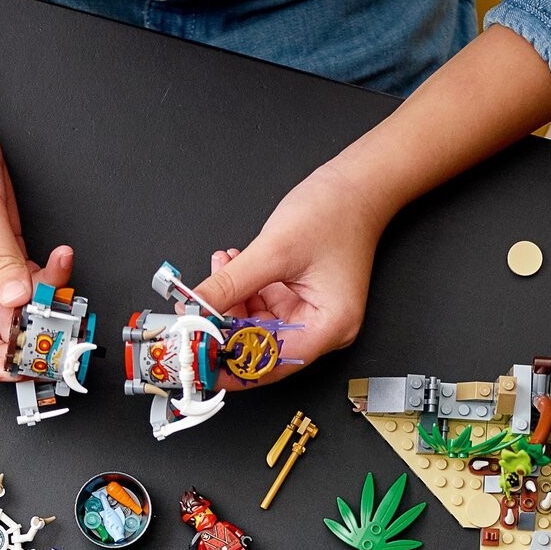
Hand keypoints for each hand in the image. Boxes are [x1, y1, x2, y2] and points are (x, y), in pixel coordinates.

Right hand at [0, 91, 72, 381]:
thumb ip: (0, 258)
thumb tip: (18, 298)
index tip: (12, 367)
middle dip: (20, 340)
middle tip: (53, 341)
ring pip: (12, 310)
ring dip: (39, 308)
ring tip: (63, 299)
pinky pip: (26, 281)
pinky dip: (46, 279)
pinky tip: (61, 264)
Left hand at [189, 158, 388, 386]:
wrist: (356, 184)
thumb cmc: (335, 213)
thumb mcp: (274, 251)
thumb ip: (230, 284)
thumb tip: (196, 308)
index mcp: (329, 326)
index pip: (271, 362)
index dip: (231, 365)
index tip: (200, 360)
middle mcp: (323, 326)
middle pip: (261, 345)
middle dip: (226, 327)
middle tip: (193, 315)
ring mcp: (310, 312)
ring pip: (257, 324)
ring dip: (230, 302)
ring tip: (216, 272)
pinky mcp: (299, 297)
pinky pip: (262, 304)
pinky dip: (242, 289)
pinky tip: (228, 266)